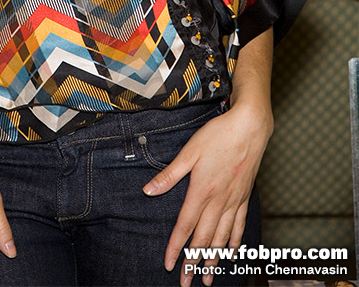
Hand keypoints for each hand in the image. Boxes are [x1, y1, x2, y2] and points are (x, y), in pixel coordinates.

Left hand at [142, 101, 272, 286]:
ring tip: (207, 278)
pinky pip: (239, 225)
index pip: (185, 226)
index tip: (169, 265)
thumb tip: (148, 191)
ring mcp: (234, 200)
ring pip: (222, 238)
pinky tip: (231, 254)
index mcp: (202, 191)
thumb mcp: (189, 152)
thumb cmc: (217, 135)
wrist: (249, 127)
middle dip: (193, 262)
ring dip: (213, 259)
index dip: (176, 247)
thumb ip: (169, 175)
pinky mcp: (245, 196)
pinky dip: (234, 242)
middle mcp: (219, 201)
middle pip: (203, 239)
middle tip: (186, 283)